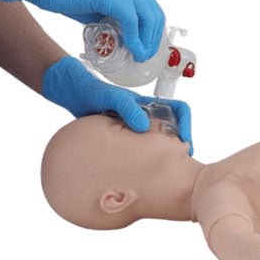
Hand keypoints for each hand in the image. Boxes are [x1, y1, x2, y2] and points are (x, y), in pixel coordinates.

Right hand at [0, 0, 164, 61]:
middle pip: (155, 15)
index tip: (149, 49)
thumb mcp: (98, 11)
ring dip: (146, 41)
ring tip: (139, 56)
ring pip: (148, 18)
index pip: (152, 11)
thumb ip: (114, 22)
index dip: (154, 32)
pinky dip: (135, 38)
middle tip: (145, 56)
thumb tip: (126, 41)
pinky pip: (131, 20)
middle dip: (153, 39)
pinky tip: (132, 49)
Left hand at [42, 56, 193, 154]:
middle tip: (177, 162)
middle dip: (180, 144)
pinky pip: (141, 147)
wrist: (72, 93)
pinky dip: (146, 157)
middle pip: (174, 128)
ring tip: (160, 168)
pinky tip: (138, 168)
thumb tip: (143, 127)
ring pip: (159, 140)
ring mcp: (136, 126)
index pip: (179, 109)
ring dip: (164, 152)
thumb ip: (127, 108)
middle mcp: (147, 115)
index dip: (187, 124)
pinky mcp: (124, 136)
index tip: (184, 142)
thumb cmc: (92, 90)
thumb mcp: (111, 97)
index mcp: (150, 104)